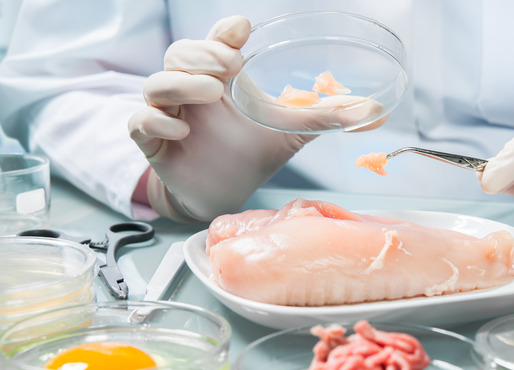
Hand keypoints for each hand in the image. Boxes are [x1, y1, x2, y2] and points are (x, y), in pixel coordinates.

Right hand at [128, 16, 384, 220]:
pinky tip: (182, 132)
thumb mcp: (288, 131)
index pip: (215, 41)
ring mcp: (170, 115)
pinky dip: (157, 123)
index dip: (223, 32)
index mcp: (221, 78)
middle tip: (229, 64)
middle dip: (202, 54)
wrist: (223, 194)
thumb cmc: (250, 154)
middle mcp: (192, 90)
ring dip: (181, 84)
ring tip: (212, 95)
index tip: (242, 31)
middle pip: (180, 54)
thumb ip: (324, 117)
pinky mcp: (154, 144)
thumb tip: (373, 111)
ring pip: (156, 83)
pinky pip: (140, 123)